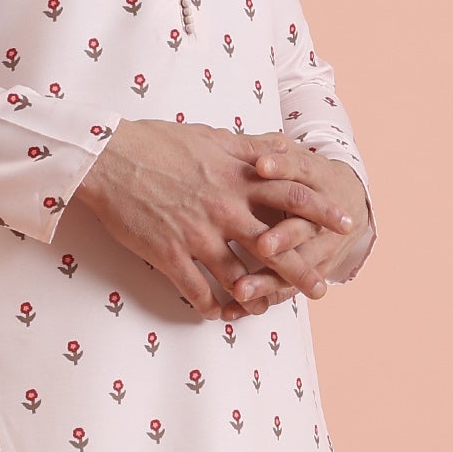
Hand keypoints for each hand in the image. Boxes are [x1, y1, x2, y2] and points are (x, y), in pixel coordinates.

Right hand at [72, 119, 363, 319]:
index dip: (321, 211)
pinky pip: (197, 289)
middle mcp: (224, 207)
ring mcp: (197, 233)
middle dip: (301, 270)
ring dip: (255, 297)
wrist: (107, 157)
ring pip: (237, 276)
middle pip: (274, 245)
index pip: (292, 195)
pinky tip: (218, 315)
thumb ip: (247, 147)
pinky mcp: (169, 253)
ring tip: (265, 310)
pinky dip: (210, 306)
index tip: (344, 224)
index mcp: (237, 177)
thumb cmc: (157, 142)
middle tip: (321, 289)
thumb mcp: (210, 136)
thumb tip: (279, 146)